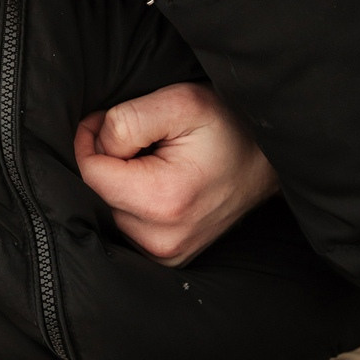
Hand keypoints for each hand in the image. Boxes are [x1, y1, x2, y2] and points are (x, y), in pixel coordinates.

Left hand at [76, 81, 277, 266]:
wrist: (267, 158)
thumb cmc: (228, 125)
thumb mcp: (181, 102)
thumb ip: (127, 121)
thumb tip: (95, 144)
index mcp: (164, 201)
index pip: (92, 174)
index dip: (92, 139)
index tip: (111, 122)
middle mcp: (163, 240)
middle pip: (99, 194)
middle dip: (110, 161)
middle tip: (145, 140)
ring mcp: (167, 254)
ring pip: (110, 211)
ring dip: (121, 183)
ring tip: (157, 162)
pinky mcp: (169, 257)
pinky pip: (128, 226)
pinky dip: (133, 203)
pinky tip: (158, 185)